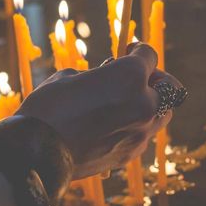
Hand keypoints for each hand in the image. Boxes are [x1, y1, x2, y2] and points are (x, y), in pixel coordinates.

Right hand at [16, 43, 184, 178]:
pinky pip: (144, 135)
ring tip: (125, 104)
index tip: (128, 53)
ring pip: (162, 113)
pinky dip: (136, 126)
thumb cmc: (48, 107)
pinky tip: (113, 125)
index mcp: (130, 76)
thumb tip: (109, 79)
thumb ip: (101, 75)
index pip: (149, 55)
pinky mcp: (130, 154)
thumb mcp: (71, 76)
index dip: (137, 51)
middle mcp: (144, 103)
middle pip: (169, 86)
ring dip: (150, 104)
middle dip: (153, 79)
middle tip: (134, 79)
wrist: (36, 153)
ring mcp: (140, 132)